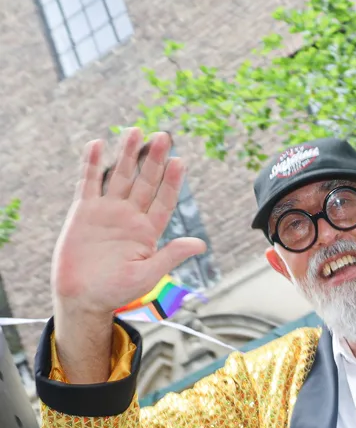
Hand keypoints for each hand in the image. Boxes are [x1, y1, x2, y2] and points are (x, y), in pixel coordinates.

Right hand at [52, 127, 205, 315]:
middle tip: (164, 136)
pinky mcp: (83, 211)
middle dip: (153, 160)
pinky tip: (97, 145)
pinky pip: (88, 183)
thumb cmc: (116, 291)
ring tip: (135, 131)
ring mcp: (107, 211)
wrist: (82, 297)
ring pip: (118, 176)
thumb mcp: (148, 274)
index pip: (164, 200)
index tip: (180, 161)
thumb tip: (201, 244)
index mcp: (147, 231)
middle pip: (144, 182)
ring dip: (126, 154)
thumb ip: (171, 255)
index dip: (172, 181)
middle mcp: (129, 216)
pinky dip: (91, 164)